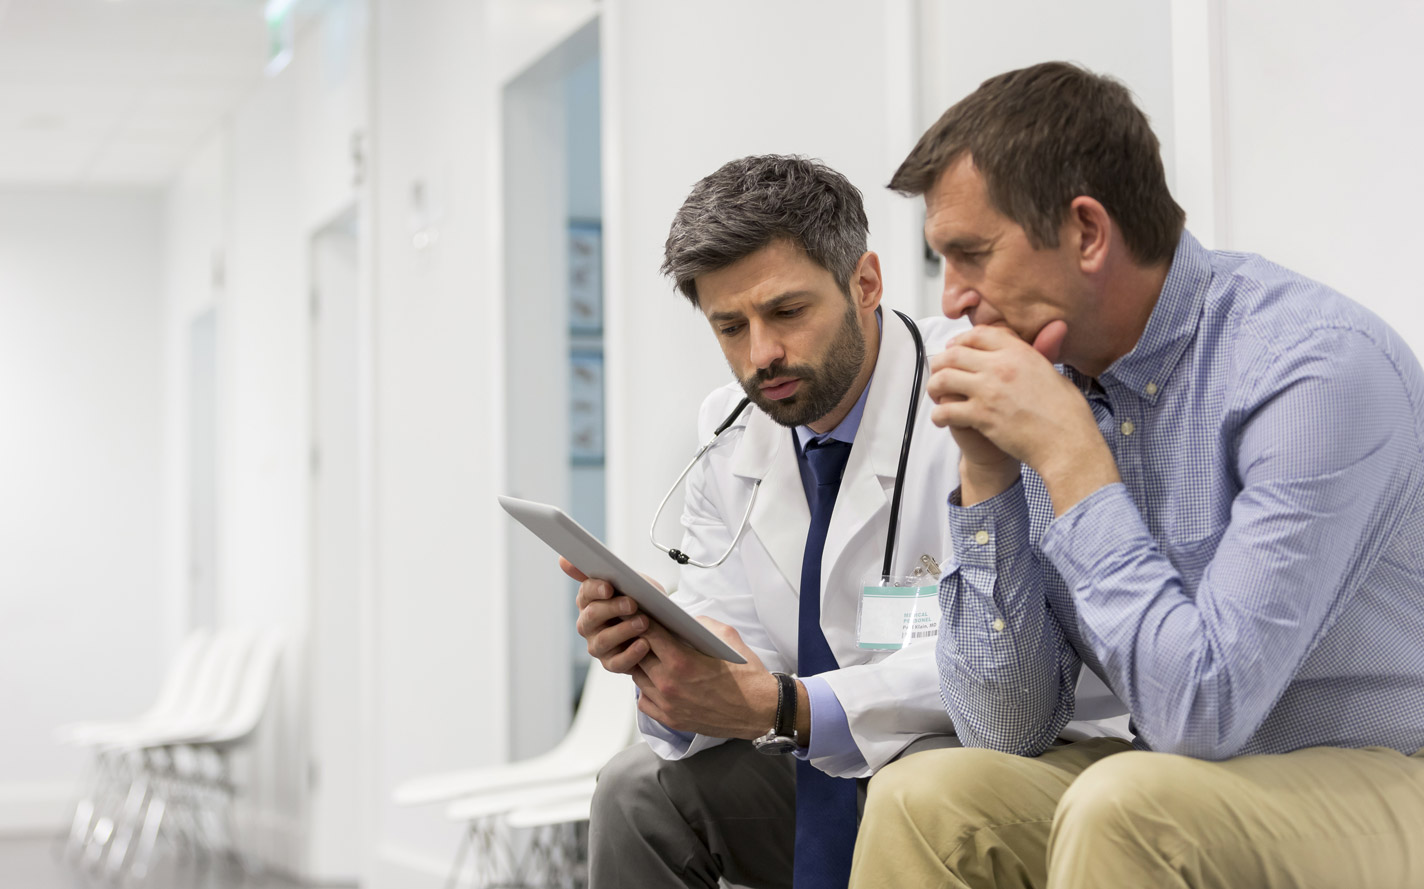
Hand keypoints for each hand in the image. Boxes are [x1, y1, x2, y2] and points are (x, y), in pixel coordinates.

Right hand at [564, 557, 654, 673]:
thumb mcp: (629, 582)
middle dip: (613, 608)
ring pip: (602, 640)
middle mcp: (588, 624)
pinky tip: (644, 644)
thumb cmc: (640, 602)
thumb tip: (563, 560)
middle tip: (633, 604)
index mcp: (589, 601)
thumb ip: (603, 570)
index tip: (609, 587)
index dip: (596, 589)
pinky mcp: (611, 663)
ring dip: (624, 630)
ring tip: (643, 623)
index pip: (586, 593)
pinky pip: (617, 662)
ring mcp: (597, 645)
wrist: (661, 628)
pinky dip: (631, 654)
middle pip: (592, 616)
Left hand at [630, 617, 781, 740]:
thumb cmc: (747, 675)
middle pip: (637, 655)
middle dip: (640, 642)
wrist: (760, 710)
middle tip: (644, 633)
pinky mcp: (671, 720)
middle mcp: (669, 684)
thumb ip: (701, 624)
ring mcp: (668, 705)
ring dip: (642, 665)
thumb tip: (682, 619)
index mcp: (681, 662)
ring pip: (638, 678)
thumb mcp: (728, 637)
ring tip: (652, 657)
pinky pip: (644, 701)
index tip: (641, 616)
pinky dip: (647, 689)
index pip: (648, 635)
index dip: (642, 622)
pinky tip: (658, 681)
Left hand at [927, 323, 1118, 513]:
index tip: (954, 350)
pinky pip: (945, 410)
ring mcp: (988, 390)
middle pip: (954, 354)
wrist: (1066, 442)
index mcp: (1019, 352)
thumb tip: (1051, 332)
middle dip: (941, 363)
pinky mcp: (981, 415)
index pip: (978, 334)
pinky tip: (941, 419)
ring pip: (943, 379)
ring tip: (936, 395)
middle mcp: (1001, 366)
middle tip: (938, 374)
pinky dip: (938, 415)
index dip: (961, 341)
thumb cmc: (1066, 412)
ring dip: (934, 386)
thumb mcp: (1053, 372)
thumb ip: (1041, 352)